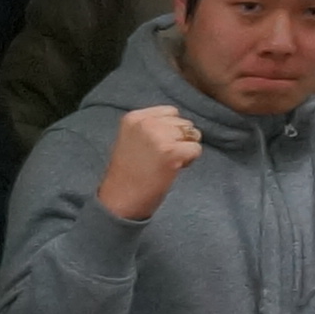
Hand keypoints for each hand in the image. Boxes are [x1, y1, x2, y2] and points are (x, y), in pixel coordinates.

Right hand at [96, 103, 203, 221]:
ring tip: (166, 163)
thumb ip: (151, 127)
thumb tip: (180, 125)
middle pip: (183, 123)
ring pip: (192, 135)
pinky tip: (172, 169)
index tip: (157, 147)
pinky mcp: (172, 152)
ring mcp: (159, 137)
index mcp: (133, 118)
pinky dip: (189, 161)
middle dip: (179, 139)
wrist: (118, 201)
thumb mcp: (130, 140)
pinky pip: (196, 149)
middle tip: (161, 158)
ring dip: (185, 149)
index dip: (170, 129)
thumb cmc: (127, 175)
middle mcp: (146, 123)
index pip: (170, 112)